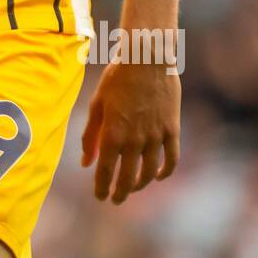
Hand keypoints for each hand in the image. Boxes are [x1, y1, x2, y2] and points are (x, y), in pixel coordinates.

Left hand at [81, 57, 180, 203]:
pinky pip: (171, 159)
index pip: (105, 172)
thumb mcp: (96, 105)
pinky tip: (159, 176)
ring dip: (141, 185)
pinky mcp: (172, 130)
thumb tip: (85, 163)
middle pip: (128, 178)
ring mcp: (155, 136)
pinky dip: (166, 172)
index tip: (99, 197)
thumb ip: (90, 136)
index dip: (102, 188)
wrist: (147, 58)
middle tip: (116, 199)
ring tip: (134, 187)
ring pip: (150, 173)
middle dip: (120, 192)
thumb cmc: (116, 78)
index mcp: (112, 134)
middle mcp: (134, 140)